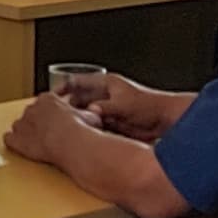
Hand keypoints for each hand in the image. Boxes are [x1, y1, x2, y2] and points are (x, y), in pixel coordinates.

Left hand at [5, 91, 96, 164]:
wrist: (70, 143)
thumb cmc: (80, 129)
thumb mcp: (90, 115)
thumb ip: (87, 113)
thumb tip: (94, 114)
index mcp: (48, 99)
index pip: (45, 102)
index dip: (51, 112)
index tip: (56, 118)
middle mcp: (32, 108)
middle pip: (32, 113)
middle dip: (39, 122)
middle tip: (49, 133)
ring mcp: (22, 124)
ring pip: (19, 125)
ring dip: (26, 132)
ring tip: (37, 141)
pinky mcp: (15, 140)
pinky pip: (9, 139)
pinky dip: (14, 143)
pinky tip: (21, 147)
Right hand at [65, 74, 187, 140]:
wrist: (165, 121)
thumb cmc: (150, 105)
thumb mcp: (125, 105)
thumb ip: (106, 107)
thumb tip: (91, 111)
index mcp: (106, 84)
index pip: (78, 81)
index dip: (63, 88)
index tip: (51, 96)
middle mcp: (104, 96)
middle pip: (78, 99)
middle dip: (66, 107)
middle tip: (54, 116)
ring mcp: (107, 109)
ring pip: (84, 114)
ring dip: (76, 120)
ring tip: (64, 128)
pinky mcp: (111, 123)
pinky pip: (93, 126)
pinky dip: (87, 130)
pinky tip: (80, 136)